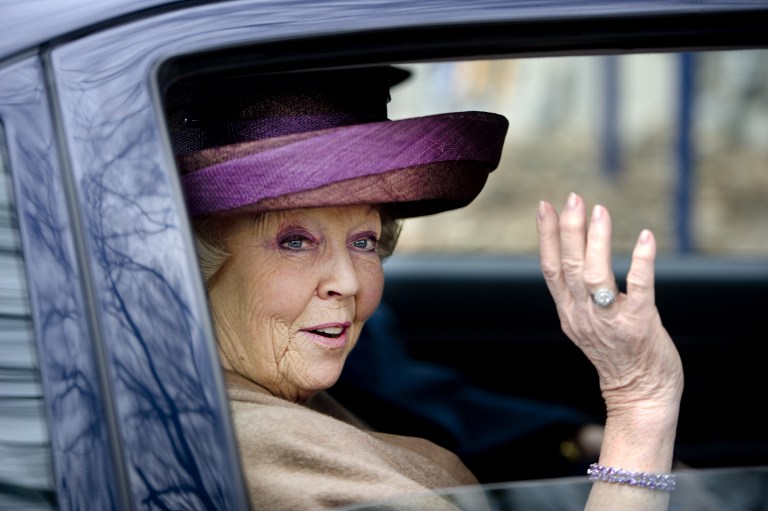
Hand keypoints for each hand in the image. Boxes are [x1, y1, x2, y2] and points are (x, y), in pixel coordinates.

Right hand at [536, 193, 682, 418]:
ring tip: (599, 211)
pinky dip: (641, 261)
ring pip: (595, 275)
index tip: (545, 207)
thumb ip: (578, 294)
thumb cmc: (617, 355)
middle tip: (573, 199)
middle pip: (569, 267)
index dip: (546, 236)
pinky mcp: (639, 324)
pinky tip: (645, 238)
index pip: (549, 268)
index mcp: (568, 311)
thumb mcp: (585, 323)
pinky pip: (639, 287)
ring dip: (596, 241)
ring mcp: (609, 320)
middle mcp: (583, 314)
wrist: (638, 395)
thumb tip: (577, 256)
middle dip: (568, 230)